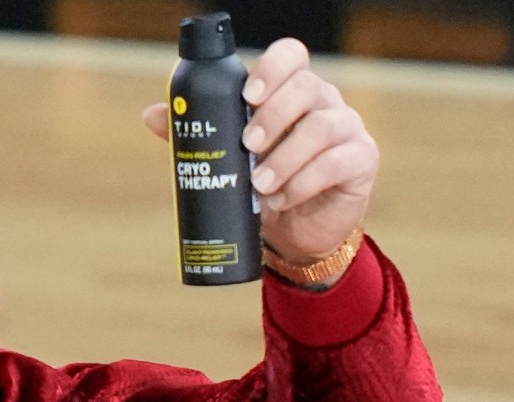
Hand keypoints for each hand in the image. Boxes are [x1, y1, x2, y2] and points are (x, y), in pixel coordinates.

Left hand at [140, 38, 376, 262]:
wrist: (296, 233)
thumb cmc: (262, 185)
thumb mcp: (230, 160)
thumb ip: (200, 134)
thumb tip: (152, 115)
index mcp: (291, 92)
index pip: (291, 56)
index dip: (272, 68)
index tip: (247, 95)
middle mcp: (323, 102)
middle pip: (306, 87)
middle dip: (273, 116)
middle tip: (246, 146)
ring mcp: (347, 129)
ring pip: (322, 127)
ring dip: (285, 157)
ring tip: (258, 185)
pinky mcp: (361, 161)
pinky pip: (338, 162)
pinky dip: (305, 182)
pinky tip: (281, 200)